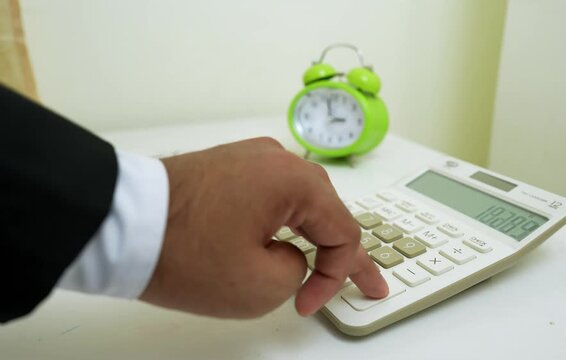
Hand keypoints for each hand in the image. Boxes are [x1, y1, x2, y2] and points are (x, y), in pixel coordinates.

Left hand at [139, 137, 387, 317]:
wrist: (119, 222)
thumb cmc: (180, 249)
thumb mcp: (257, 286)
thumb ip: (297, 273)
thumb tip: (289, 256)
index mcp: (294, 181)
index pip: (342, 232)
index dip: (337, 276)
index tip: (310, 304)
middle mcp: (277, 159)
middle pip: (327, 212)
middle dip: (342, 252)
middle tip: (366, 280)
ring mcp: (251, 159)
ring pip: (299, 203)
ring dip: (314, 235)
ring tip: (327, 261)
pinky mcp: (230, 167)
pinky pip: (271, 195)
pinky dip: (284, 221)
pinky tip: (289, 237)